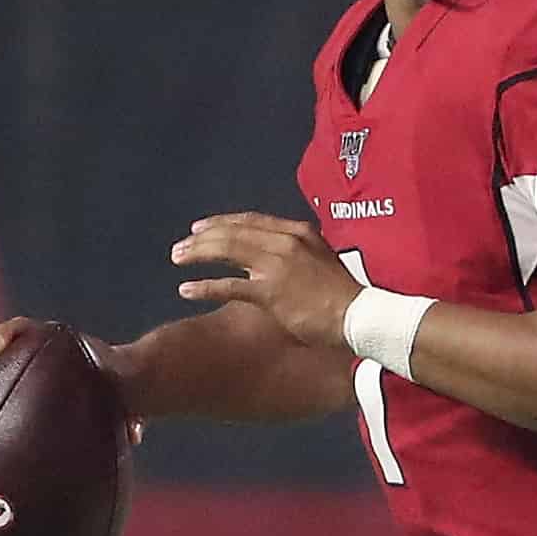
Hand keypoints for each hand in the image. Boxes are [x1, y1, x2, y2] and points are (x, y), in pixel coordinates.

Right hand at [0, 317, 143, 442]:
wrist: (115, 385)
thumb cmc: (119, 387)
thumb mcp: (121, 392)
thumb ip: (125, 406)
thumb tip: (134, 436)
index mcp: (49, 343)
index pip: (20, 329)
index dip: (7, 334)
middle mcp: (25, 353)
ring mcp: (12, 370)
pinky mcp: (8, 387)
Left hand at [172, 212, 363, 352]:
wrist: (360, 314)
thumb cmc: (344, 294)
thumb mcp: (322, 260)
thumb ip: (298, 253)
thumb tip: (277, 258)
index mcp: (297, 232)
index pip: (251, 221)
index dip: (222, 223)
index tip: (201, 228)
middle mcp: (284, 241)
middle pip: (233, 232)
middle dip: (203, 237)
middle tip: (181, 245)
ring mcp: (276, 265)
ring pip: (226, 250)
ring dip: (198, 253)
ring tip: (177, 258)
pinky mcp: (270, 291)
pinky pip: (228, 286)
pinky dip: (204, 286)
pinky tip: (186, 290)